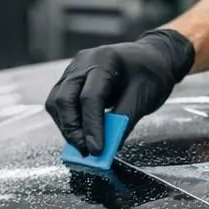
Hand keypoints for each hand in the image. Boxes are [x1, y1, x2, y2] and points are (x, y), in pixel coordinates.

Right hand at [44, 29, 194, 153]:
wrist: (152, 57)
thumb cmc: (151, 73)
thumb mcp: (143, 98)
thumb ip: (123, 123)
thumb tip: (106, 149)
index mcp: (105, 61)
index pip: (90, 97)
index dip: (91, 126)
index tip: (96, 150)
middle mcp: (83, 62)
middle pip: (64, 99)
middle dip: (72, 129)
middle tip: (86, 151)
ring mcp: (73, 69)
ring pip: (56, 102)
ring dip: (67, 126)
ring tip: (83, 145)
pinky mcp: (70, 79)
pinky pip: (60, 101)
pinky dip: (68, 120)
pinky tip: (81, 132)